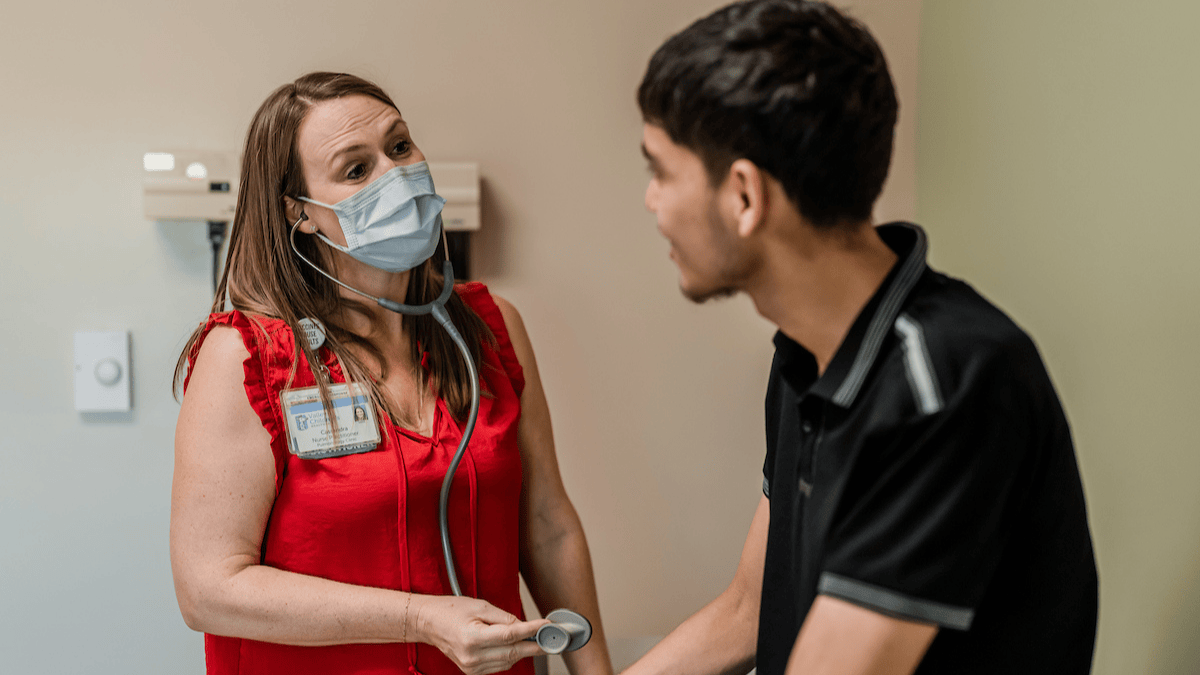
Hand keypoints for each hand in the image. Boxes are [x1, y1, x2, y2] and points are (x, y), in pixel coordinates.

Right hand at [417, 595, 548, 674]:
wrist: (428, 623)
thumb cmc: (450, 611)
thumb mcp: (480, 606)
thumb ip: (504, 617)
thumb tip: (524, 626)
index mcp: (472, 637)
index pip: (510, 635)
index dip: (532, 630)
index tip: (547, 626)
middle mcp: (471, 656)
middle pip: (512, 653)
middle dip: (535, 645)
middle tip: (551, 638)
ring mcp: (471, 667)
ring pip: (508, 662)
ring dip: (524, 651)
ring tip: (536, 640)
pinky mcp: (472, 671)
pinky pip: (499, 666)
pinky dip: (510, 657)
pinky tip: (515, 646)